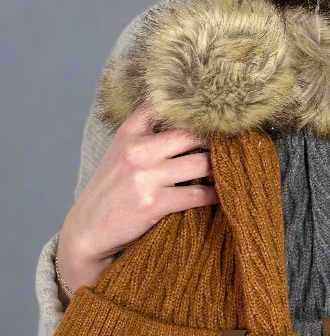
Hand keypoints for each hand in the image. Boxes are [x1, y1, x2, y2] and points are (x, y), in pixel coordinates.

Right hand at [56, 101, 218, 294]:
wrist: (87, 231)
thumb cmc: (112, 190)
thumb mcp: (121, 153)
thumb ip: (148, 133)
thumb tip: (192, 120)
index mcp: (129, 132)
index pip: (163, 104)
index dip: (192, 104)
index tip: (216, 107)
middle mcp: (137, 150)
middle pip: (192, 133)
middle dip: (216, 138)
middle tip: (236, 141)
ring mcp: (145, 176)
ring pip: (200, 163)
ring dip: (220, 167)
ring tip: (234, 167)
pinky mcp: (153, 203)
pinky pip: (197, 194)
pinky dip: (213, 194)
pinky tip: (221, 194)